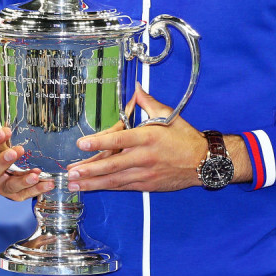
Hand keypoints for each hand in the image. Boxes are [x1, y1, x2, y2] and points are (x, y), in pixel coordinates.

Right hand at [0, 90, 53, 201]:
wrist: (3, 168)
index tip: (4, 130)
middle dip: (4, 161)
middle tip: (17, 151)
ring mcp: (1, 185)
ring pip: (8, 185)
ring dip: (22, 179)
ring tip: (35, 173)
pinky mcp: (13, 194)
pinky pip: (24, 195)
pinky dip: (36, 190)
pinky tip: (47, 183)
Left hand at [66, 85, 207, 192]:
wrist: (204, 162)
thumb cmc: (185, 138)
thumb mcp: (168, 115)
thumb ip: (148, 102)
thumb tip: (136, 88)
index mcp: (147, 137)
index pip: (119, 140)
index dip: (99, 142)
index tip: (81, 144)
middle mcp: (144, 157)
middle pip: (112, 165)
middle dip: (89, 169)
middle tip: (71, 172)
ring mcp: (145, 173)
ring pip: (115, 180)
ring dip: (93, 182)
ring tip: (74, 183)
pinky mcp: (147, 184)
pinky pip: (123, 186)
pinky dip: (107, 187)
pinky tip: (92, 187)